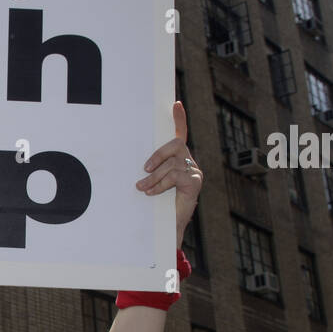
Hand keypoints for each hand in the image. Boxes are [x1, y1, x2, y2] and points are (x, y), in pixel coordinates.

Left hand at [136, 101, 202, 247]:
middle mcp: (189, 162)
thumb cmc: (159, 205)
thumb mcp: (153, 184)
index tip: (176, 103)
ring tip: (142, 188)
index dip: (179, 119)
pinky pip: (175, 176)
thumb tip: (137, 165)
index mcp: (178, 159)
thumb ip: (151, 171)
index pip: (180, 134)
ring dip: (153, 177)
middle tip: (144, 169)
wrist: (168, 228)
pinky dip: (160, 184)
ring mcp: (194, 171)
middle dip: (157, 155)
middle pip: (175, 144)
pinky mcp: (195, 182)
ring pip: (171, 163)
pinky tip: (152, 193)